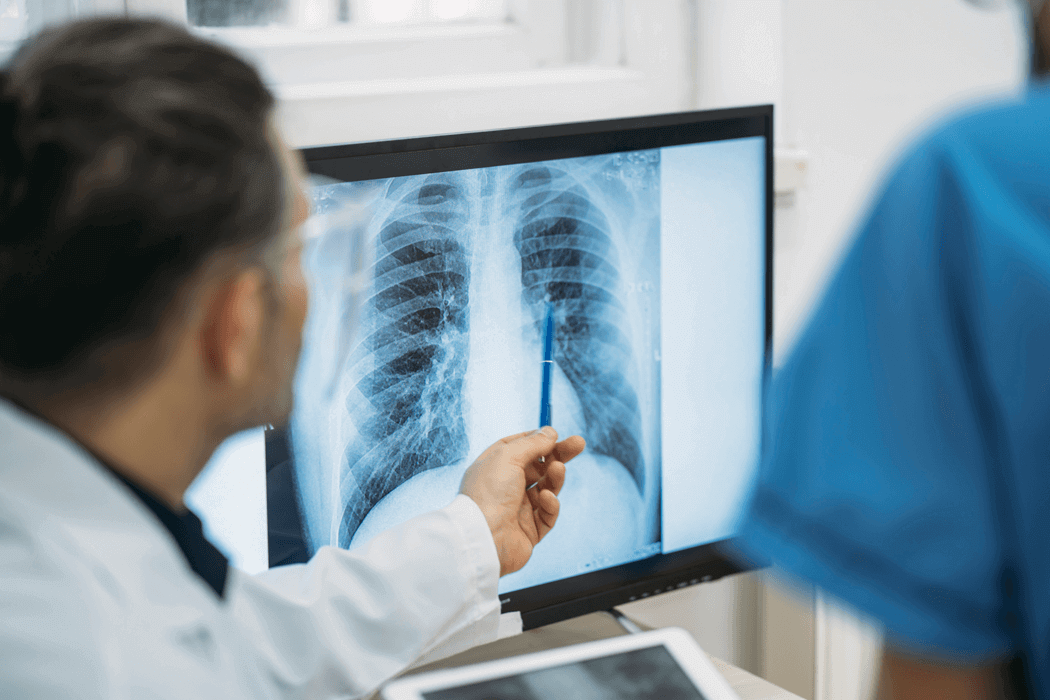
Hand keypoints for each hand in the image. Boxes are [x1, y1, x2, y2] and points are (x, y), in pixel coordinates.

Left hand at [460, 427, 585, 575]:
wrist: (483, 538)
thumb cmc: (487, 494)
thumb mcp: (508, 456)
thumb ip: (532, 443)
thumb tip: (550, 432)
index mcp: (493, 468)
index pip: (518, 448)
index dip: (536, 439)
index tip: (554, 434)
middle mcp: (504, 488)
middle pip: (538, 467)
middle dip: (558, 455)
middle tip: (579, 443)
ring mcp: (517, 509)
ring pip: (546, 488)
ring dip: (554, 477)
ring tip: (558, 469)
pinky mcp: (529, 531)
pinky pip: (547, 514)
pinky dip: (550, 504)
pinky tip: (546, 498)